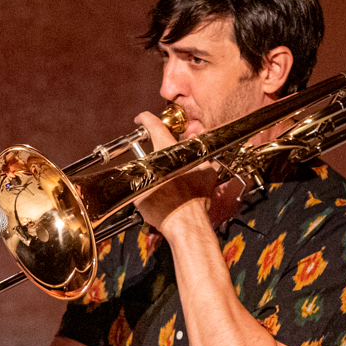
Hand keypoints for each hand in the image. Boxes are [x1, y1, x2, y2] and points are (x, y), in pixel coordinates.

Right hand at [131, 110, 226, 233]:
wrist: (186, 226)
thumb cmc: (163, 209)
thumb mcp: (139, 190)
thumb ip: (137, 173)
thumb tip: (134, 170)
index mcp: (167, 150)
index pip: (155, 125)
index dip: (145, 119)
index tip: (142, 119)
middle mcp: (186, 152)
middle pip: (172, 140)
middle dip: (161, 144)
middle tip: (153, 152)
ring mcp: (201, 162)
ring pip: (186, 152)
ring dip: (177, 157)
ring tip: (169, 171)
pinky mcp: (210, 174)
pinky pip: (199, 165)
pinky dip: (191, 170)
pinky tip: (184, 181)